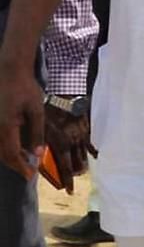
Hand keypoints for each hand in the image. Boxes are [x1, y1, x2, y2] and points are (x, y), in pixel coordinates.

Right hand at [0, 61, 44, 180]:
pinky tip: (18, 145)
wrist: (9, 71)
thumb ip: (37, 132)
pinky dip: (6, 147)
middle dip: (16, 164)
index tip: (30, 175)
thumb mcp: (36, 109)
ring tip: (26, 159)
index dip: (21, 167)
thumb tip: (38, 153)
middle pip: (3, 154)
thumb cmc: (26, 88)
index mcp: (6, 127)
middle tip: (29, 170)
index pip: (12, 154)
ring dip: (10, 156)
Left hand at [44, 102, 95, 194]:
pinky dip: (93, 151)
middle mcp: (74, 144)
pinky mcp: (87, 130)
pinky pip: (91, 144)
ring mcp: (82, 138)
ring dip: (82, 165)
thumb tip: (37, 157)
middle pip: (77, 165)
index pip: (66, 168)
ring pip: (84, 157)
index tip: (70, 192)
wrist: (66, 99)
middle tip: (72, 179)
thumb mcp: (41, 129)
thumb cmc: (51, 113)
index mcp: (62, 145)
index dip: (68, 181)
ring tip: (80, 171)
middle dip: (74, 174)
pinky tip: (96, 156)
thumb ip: (42, 144)